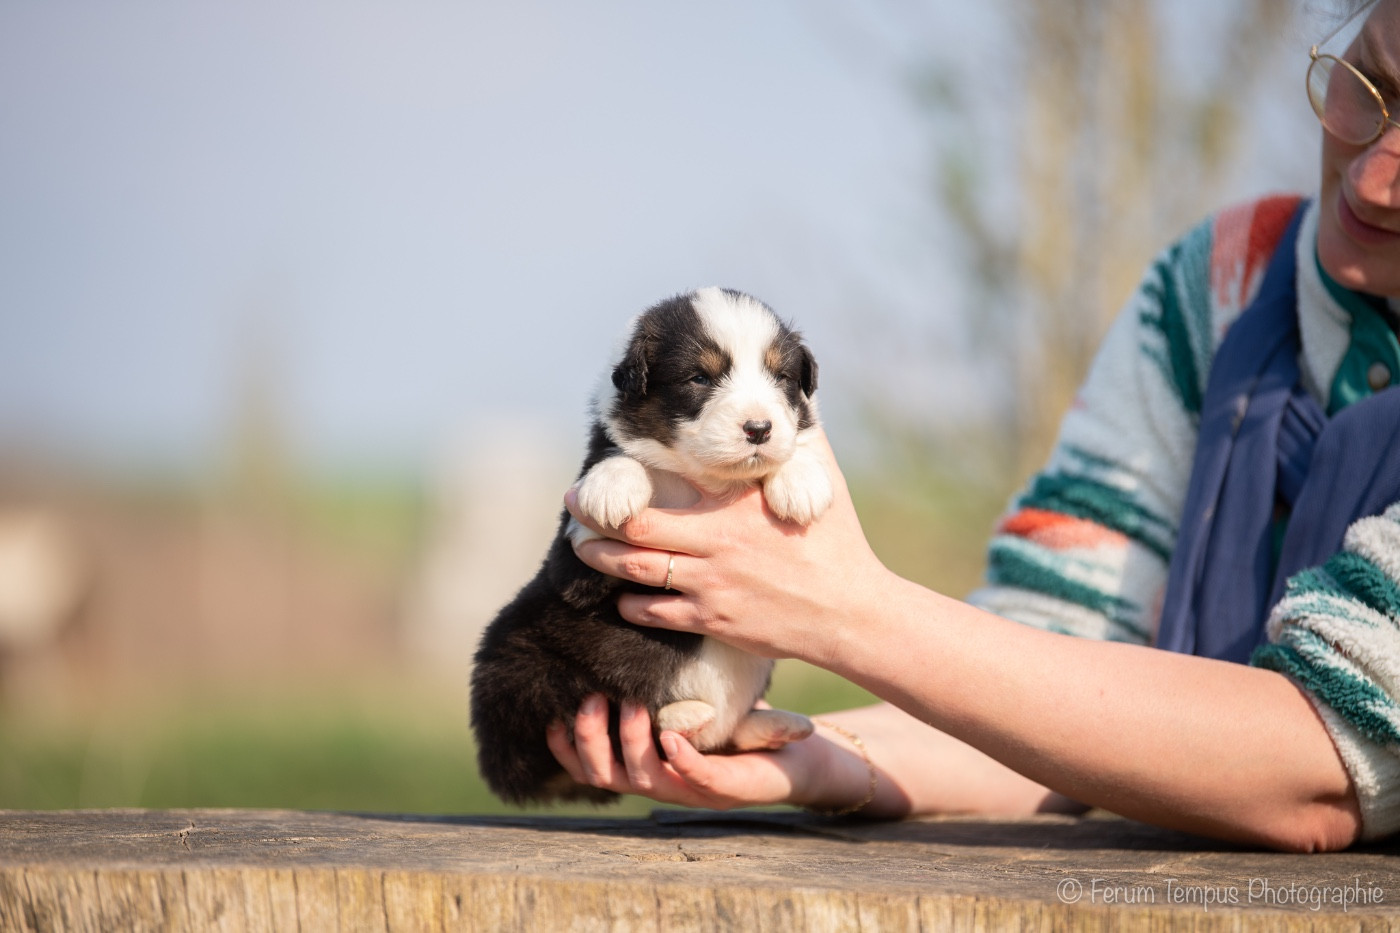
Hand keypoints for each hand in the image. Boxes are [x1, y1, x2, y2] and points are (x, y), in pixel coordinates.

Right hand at [546, 694, 818, 808]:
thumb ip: (661, 675)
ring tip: (630, 705)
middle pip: (601, 774)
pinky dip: (680, 759)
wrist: (795, 756)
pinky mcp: (724, 789)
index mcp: (644, 765)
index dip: (565, 744)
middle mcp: (658, 782)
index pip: (588, 765)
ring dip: (629, 742)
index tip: (554, 711)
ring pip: (640, 778)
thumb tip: (628, 620)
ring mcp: (689, 788)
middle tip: (591, 698)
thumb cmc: (737, 726)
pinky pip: (695, 778)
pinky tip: (672, 736)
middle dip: (589, 738)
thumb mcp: (692, 695)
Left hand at [564, 429, 892, 665]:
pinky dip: (631, 604)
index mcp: (734, 506)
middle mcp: (716, 545)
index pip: (661, 492)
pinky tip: (622, 597)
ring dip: (604, 561)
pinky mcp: (714, 621)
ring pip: (637, 573)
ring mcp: (711, 586)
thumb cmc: (836, 542)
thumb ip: (800, 438)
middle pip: (635, 533)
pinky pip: (657, 613)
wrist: (850, 612)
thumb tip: (797, 395)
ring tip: (583, 550)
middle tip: (572, 512)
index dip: (621, 487)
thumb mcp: (820, 481)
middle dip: (594, 523)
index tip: (598, 478)